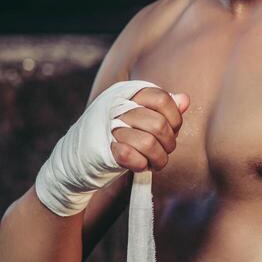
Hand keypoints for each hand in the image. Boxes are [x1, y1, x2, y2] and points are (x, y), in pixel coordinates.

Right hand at [35, 78, 189, 216]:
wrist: (77, 162)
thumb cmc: (115, 139)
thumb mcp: (140, 121)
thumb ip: (162, 110)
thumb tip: (184, 99)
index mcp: (126, 95)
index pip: (161, 99)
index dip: (174, 117)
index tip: (172, 129)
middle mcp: (116, 107)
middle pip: (158, 124)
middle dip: (168, 143)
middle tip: (165, 151)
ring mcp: (107, 127)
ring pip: (148, 142)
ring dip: (158, 159)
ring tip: (155, 163)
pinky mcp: (102, 149)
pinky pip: (130, 156)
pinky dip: (140, 165)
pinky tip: (139, 166)